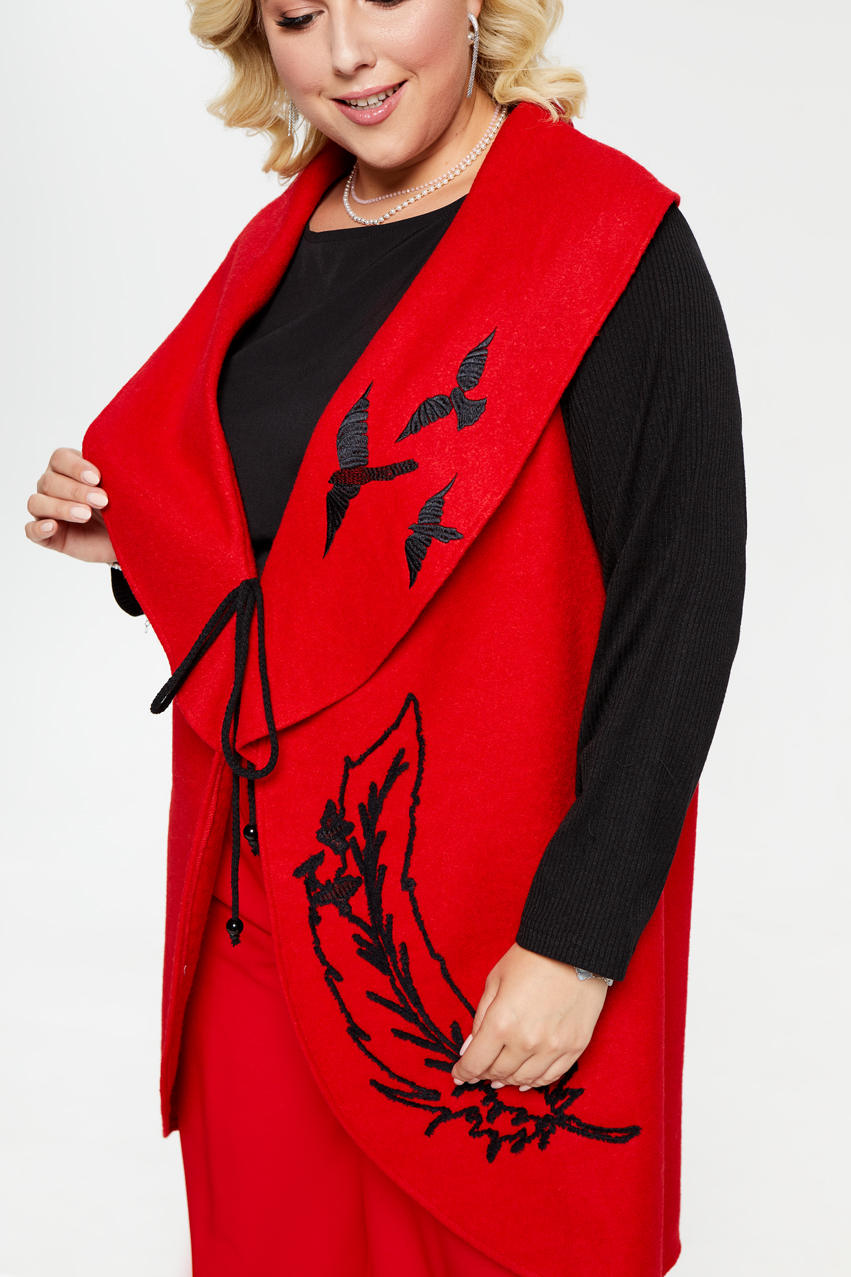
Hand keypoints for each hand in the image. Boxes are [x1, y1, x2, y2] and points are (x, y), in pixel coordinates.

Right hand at [25, 448, 114, 562]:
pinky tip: (53, 527)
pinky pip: (31, 531)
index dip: (76, 467)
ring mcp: (47, 512)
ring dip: (60, 508)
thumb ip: (115, 473)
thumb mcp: (122, 489)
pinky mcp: (48, 536)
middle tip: (102, 501)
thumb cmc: (124, 508)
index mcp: (69, 468)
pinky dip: (38, 528)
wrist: (131, 539)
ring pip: (37, 503)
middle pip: (49, 481)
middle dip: (76, 491)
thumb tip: (117, 461)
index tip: (97, 478)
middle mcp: (53, 487)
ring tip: (85, 515)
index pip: (60, 458)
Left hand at [451, 943, 607, 1091]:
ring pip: (524, 1079)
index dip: (463, 1072)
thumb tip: (469, 1049)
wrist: (574, 948)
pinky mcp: (575, 1047)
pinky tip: (525, 1079)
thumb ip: (480, 1018)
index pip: (476, 1063)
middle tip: (479, 1070)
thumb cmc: (531, 959)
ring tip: (500, 1076)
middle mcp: (526, 1042)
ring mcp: (553, 1048)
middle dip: (484, 1073)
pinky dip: (535, 1081)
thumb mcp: (494, 981)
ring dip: (508, 1079)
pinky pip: (551, 1077)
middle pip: (498, 1073)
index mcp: (501, 1023)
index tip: (458, 1075)